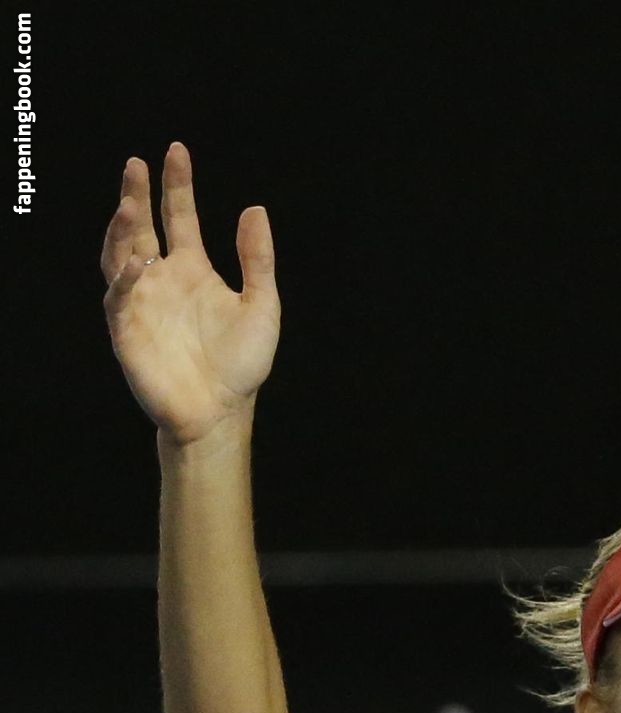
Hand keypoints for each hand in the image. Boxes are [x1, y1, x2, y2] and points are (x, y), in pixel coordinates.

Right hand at [101, 142, 279, 443]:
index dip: (177, 185)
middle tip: (135, 164)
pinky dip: (125, 279)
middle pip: (141, 226)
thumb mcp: (262, 306)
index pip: (179, 217)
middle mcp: (162, 279)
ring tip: (131, 203)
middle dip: (136, 194)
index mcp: (192, 270)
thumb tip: (255, 210)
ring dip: (123, 229)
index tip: (176, 151)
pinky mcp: (126, 329)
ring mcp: (141, 301)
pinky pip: (119, 297)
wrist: (221, 412)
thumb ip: (257, 260)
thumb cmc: (241, 364)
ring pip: (121, 253)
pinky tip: (139, 263)